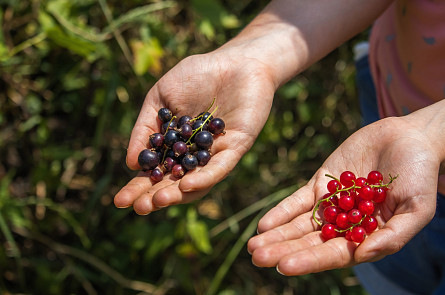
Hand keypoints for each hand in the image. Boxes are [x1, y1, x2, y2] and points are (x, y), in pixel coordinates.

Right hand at [114, 50, 275, 213]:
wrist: (235, 60)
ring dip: (178, 193)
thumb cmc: (197, 75)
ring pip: (197, 181)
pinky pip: (220, 167)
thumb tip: (131, 163)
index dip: (138, 187)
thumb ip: (146, 127)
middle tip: (137, 208)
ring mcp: (216, 153)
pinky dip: (204, 177)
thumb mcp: (160, 97)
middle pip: (174, 182)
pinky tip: (186, 185)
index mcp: (176, 145)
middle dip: (155, 197)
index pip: (156, 172)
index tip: (120, 201)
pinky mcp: (236, 147)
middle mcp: (195, 155)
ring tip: (158, 201)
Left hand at [247, 117, 440, 274]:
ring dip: (277, 236)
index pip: (334, 254)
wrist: (411, 139)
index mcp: (366, 238)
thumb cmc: (421, 177)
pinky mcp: (322, 184)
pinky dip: (282, 212)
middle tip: (257, 257)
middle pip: (310, 243)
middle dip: (283, 251)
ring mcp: (331, 205)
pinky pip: (298, 201)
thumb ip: (393, 235)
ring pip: (299, 225)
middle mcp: (344, 226)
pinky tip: (264, 224)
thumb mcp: (417, 208)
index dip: (309, 260)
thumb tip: (362, 254)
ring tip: (253, 247)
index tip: (284, 266)